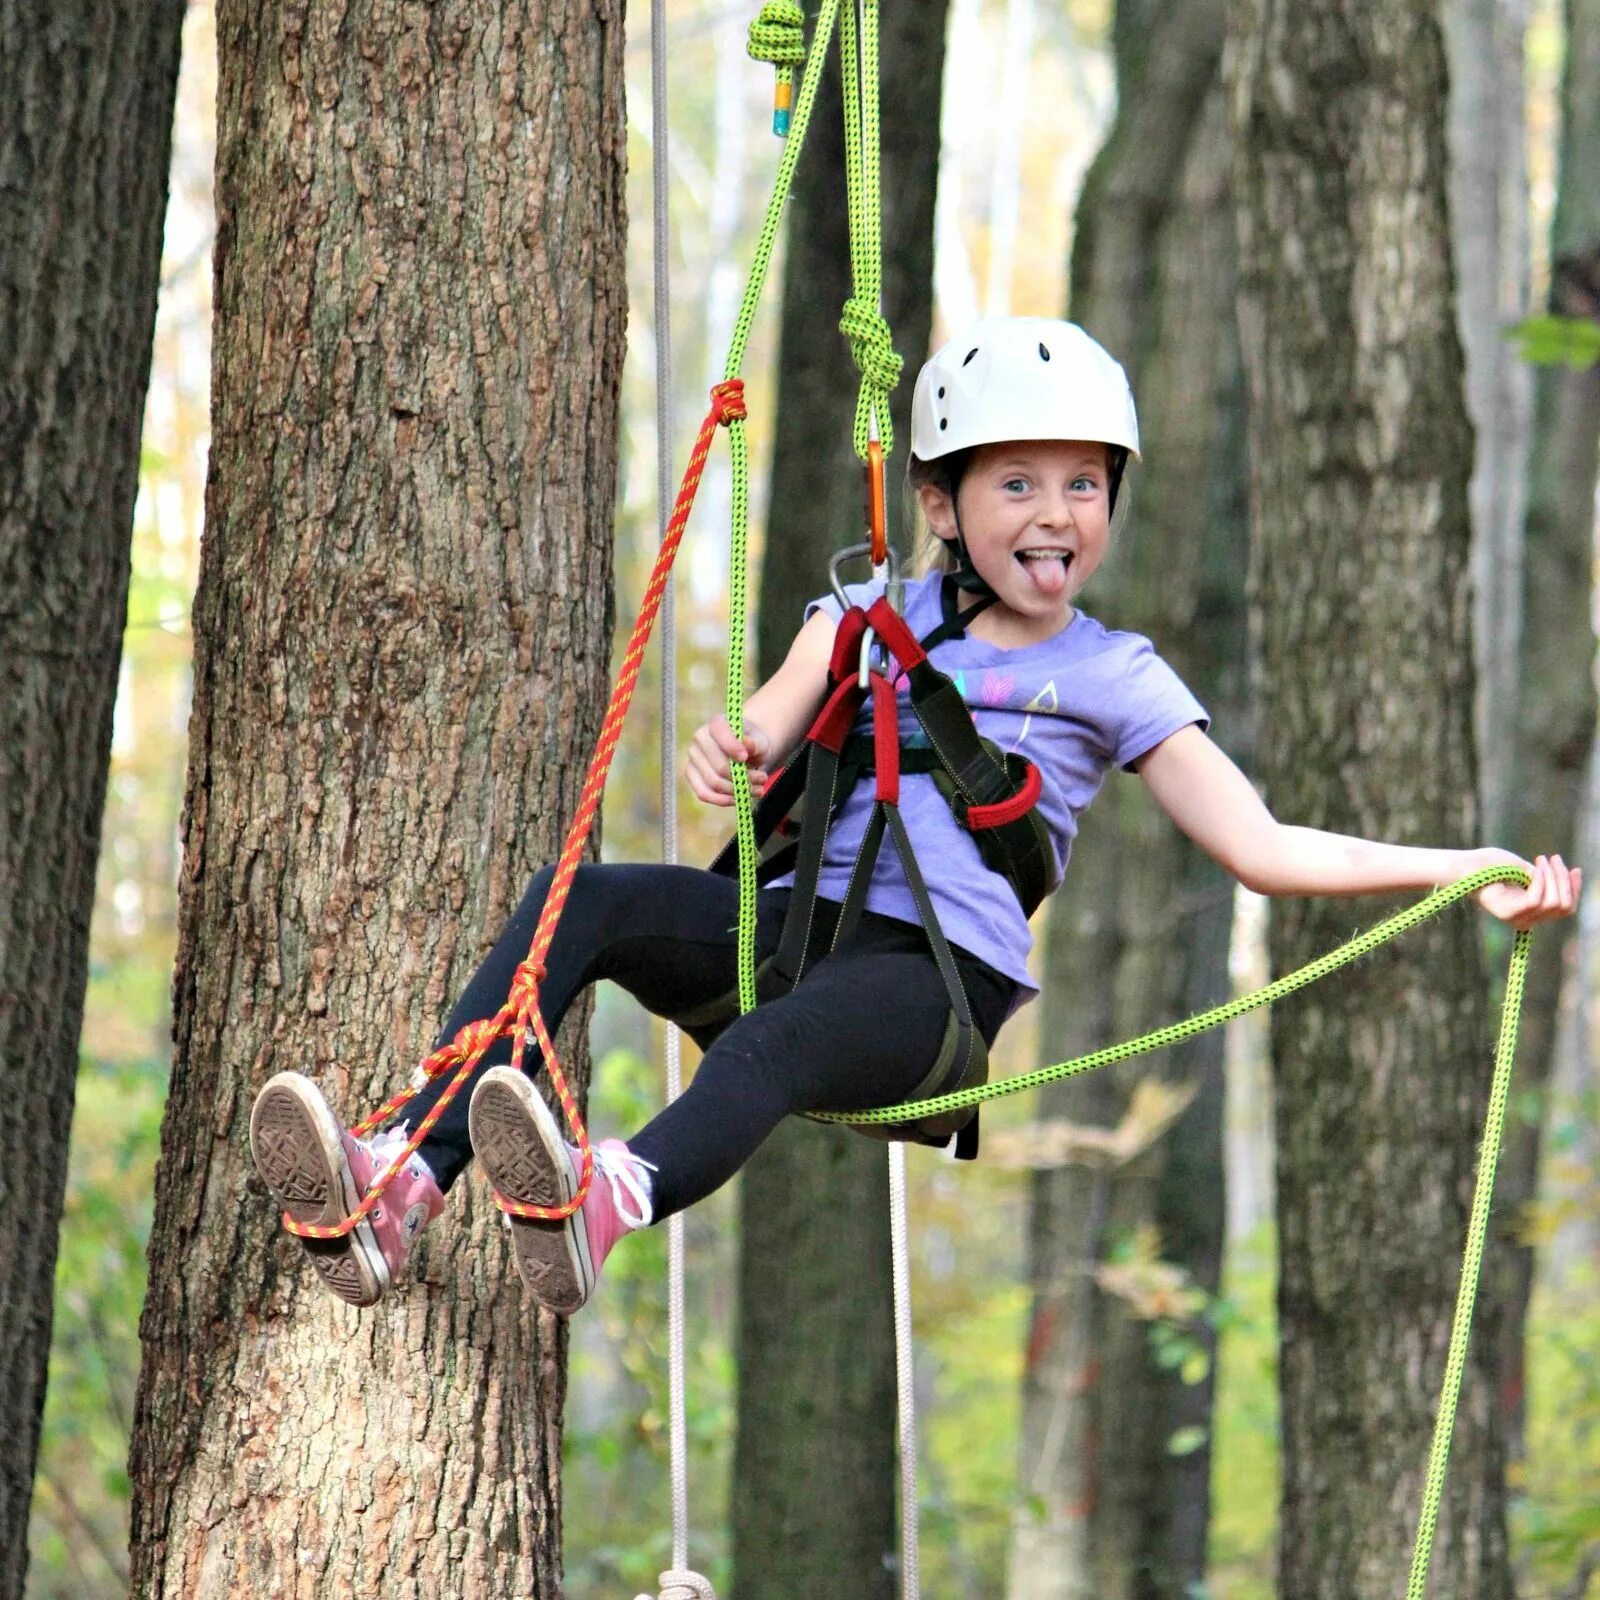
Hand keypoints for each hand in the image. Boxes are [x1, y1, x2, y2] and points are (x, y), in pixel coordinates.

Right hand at [684, 716, 771, 806]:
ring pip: (713, 782)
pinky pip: (704, 793)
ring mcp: (693, 757)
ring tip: (757, 789)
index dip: (732, 747)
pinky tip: (738, 799)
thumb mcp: (760, 741)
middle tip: (763, 779)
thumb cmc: (752, 745)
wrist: (745, 754)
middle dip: (743, 777)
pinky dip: (723, 800)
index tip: (745, 758)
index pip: (720, 732)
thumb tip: (747, 744)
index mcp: (717, 723)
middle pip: (719, 766)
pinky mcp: (691, 775)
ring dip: (737, 790)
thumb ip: (755, 742)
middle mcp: (700, 738)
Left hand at [1465, 848, 1581, 930]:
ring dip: (1553, 877)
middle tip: (1554, 858)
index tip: (1575, 868)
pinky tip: (1535, 867)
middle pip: (1564, 906)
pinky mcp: (1508, 913)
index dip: (1574, 889)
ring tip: (1542, 859)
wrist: (1463, 866)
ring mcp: (1517, 919)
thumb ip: (1546, 878)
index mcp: (1531, 911)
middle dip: (1565, 881)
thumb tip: (1571, 875)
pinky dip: (1541, 881)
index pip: (1565, 908)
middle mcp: (1526, 919)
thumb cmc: (1490, 865)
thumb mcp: (1526, 870)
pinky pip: (1536, 900)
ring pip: (1553, 903)